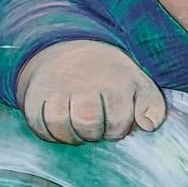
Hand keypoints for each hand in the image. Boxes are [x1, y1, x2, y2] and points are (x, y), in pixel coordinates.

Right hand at [17, 40, 167, 143]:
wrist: (71, 50)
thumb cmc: (110, 76)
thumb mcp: (138, 84)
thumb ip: (152, 107)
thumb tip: (149, 126)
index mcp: (113, 79)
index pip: (117, 120)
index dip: (117, 130)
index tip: (116, 126)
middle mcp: (83, 80)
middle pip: (87, 122)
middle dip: (94, 134)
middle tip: (95, 129)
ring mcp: (56, 86)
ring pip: (60, 125)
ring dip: (71, 136)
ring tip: (79, 129)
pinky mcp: (35, 94)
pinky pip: (38, 124)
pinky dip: (50, 133)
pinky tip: (62, 127)